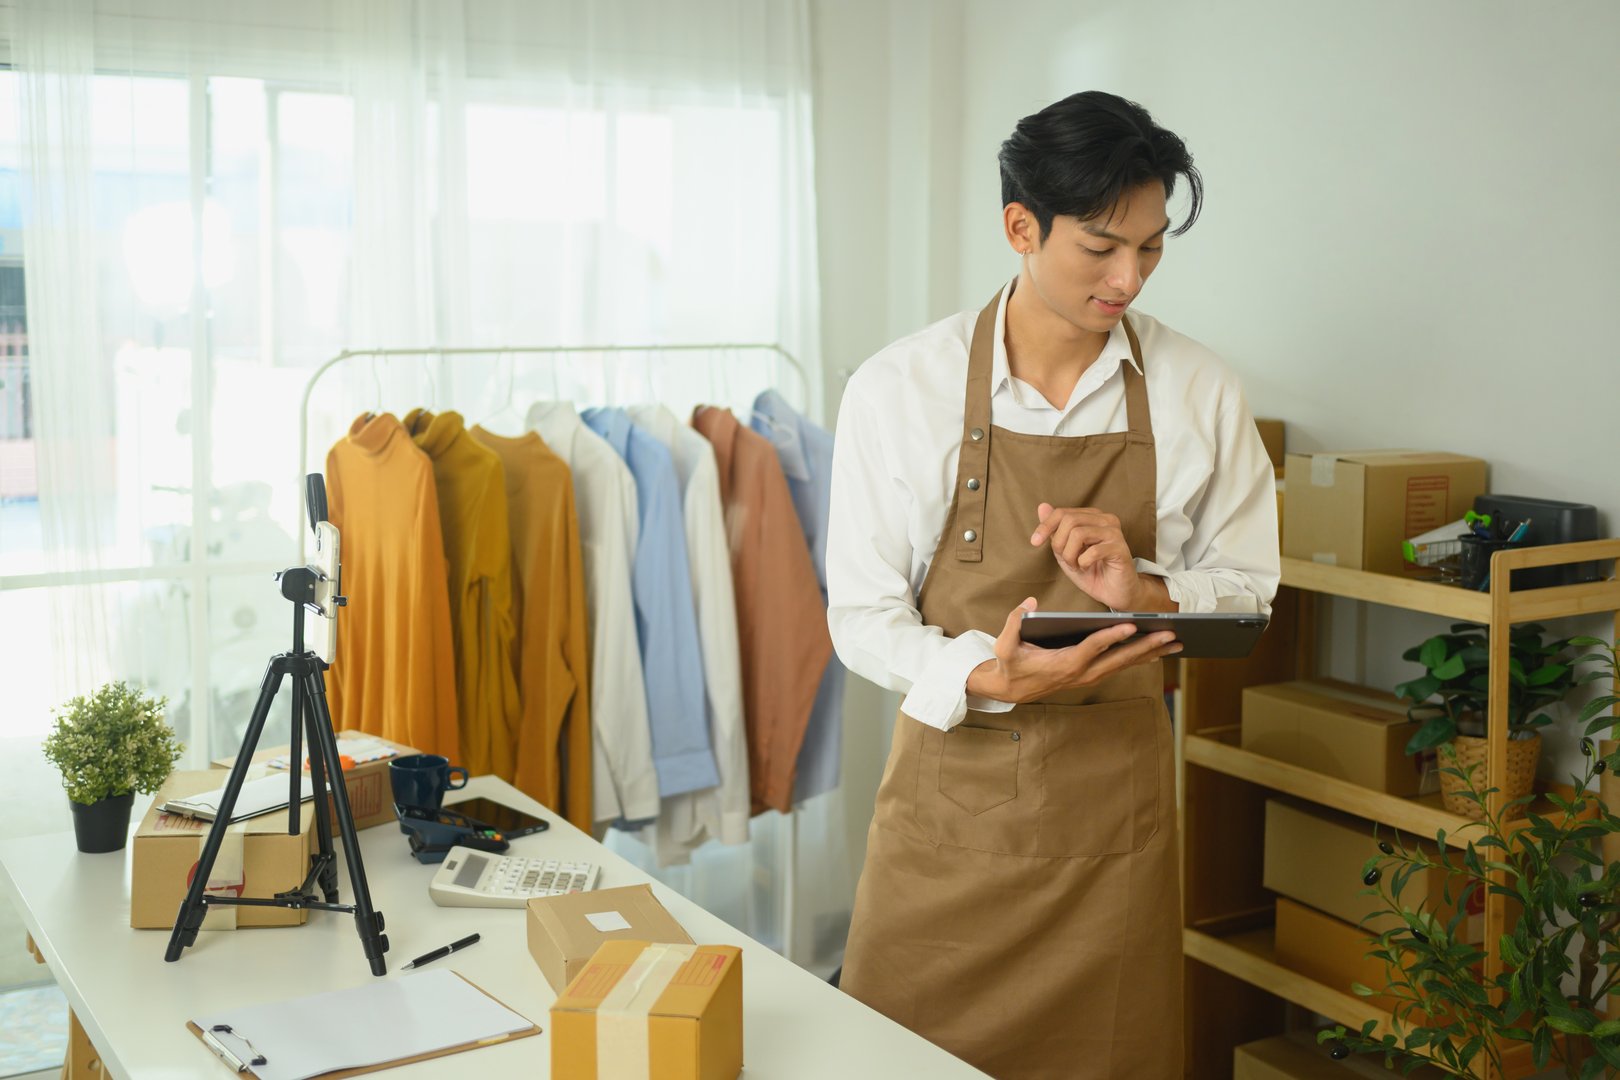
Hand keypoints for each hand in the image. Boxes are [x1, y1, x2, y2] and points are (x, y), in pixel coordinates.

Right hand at [966, 597, 1181, 704]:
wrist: (1010, 688)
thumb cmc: (1010, 663)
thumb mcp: (1004, 644)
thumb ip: (1014, 621)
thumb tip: (1030, 603)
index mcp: (1064, 664)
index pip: (1092, 647)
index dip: (1111, 635)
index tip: (1131, 624)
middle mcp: (1082, 673)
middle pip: (1119, 659)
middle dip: (1146, 646)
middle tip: (1170, 635)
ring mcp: (1089, 676)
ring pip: (1125, 664)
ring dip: (1150, 653)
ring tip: (1175, 642)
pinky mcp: (1091, 675)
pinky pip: (1119, 666)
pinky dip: (1140, 657)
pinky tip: (1156, 651)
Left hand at [1030, 503, 1171, 611]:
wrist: (1114, 592)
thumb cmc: (1091, 571)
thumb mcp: (1066, 551)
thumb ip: (1055, 530)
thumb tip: (1042, 506)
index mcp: (1092, 517)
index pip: (1063, 513)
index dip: (1045, 526)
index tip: (1034, 542)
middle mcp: (1105, 519)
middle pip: (1069, 520)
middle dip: (1059, 544)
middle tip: (1066, 560)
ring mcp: (1114, 533)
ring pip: (1078, 534)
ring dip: (1070, 555)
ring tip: (1076, 565)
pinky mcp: (1120, 548)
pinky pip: (1092, 551)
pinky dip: (1083, 562)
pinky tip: (1087, 567)